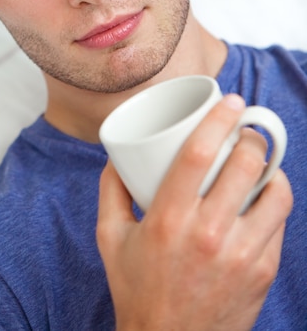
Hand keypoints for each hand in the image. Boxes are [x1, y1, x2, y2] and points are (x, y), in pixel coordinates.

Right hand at [97, 94, 292, 330]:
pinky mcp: (262, 271)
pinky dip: (275, 199)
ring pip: (274, 191)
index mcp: (167, 219)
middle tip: (245, 131)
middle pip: (244, 164)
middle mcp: (208, 234)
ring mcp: (241, 255)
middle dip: (251, 136)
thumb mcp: (109, 237)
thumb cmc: (136, 288)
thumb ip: (111, 190)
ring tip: (258, 161)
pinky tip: (263, 194)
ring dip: (271, 166)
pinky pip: (279, 222)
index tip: (230, 101)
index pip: (199, 153)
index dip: (219, 119)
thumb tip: (119, 155)